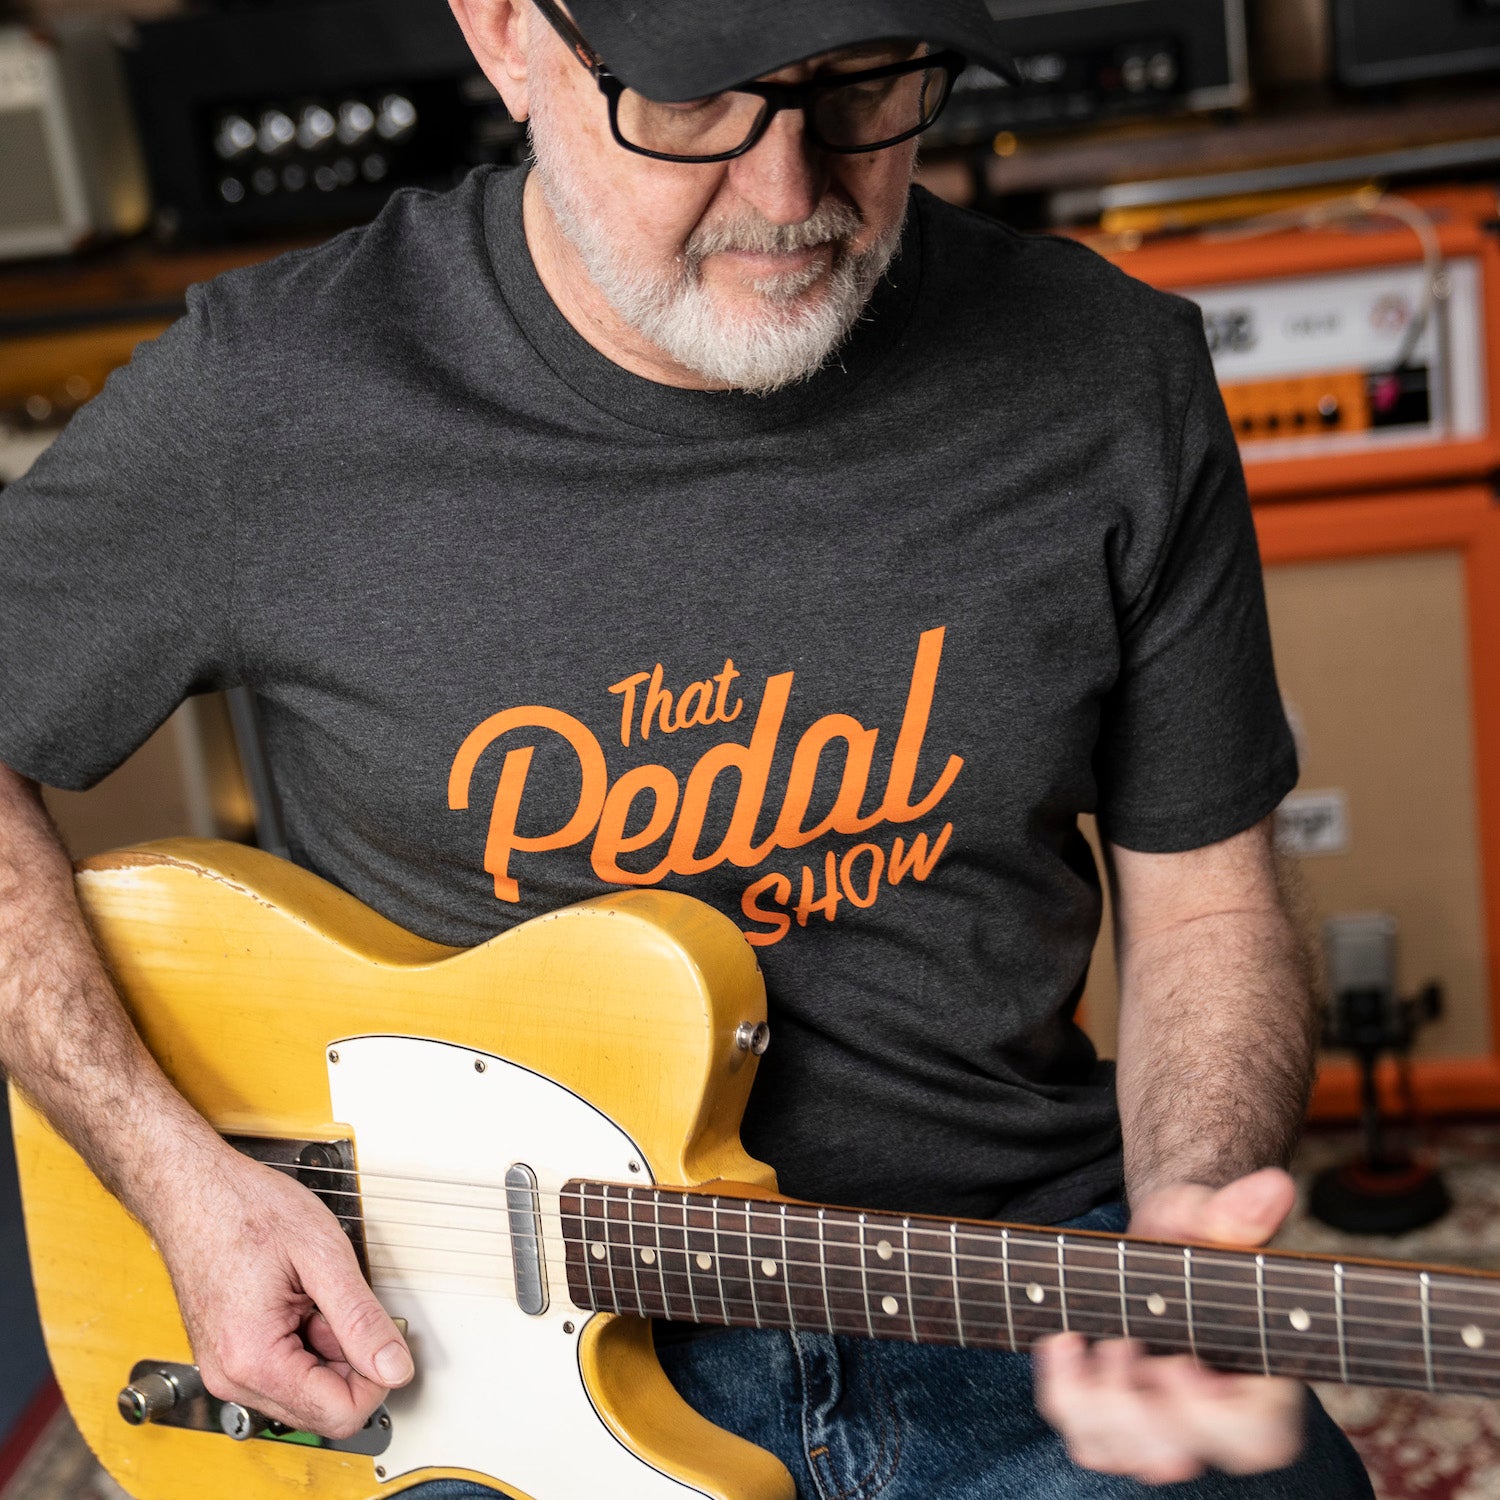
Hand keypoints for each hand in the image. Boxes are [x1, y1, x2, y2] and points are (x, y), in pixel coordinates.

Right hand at [149, 1149, 413, 1438]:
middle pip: (323, 1409)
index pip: (339, 1414)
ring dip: (329, 1351)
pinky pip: (283, 1373)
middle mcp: (232, 1379)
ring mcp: (227, 1370)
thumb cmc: (244, 1208)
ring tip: (318, 1296)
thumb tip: (396, 1367)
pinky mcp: (229, 1358)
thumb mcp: (322, 1255)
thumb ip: (362, 1318)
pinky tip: (302, 1299)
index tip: (384, 1336)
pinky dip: (306, 1343)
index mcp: (254, 1360)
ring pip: (305, 1393)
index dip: (377, 1377)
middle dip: (352, 1363)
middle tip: (345, 1305)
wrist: (193, 1189)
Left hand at [1033, 1168, 1304, 1485]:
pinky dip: (1064, 1395)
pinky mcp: (1119, 1419)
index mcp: (1260, 1377)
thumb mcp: (1211, 1216)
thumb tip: (1275, 1186)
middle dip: (1129, 1405)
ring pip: (1122, 1451)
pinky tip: (1059, 1342)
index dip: (1212, 1415)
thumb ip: (1238, 1211)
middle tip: (1117, 1342)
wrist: (1161, 1242)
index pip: (1257, 1435)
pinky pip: (1088, 1437)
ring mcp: (1164, 1426)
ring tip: (1076, 1339)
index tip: (1177, 1364)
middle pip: (1176, 1454)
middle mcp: (1214, 1417)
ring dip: (1087, 1403)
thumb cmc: (1197, 1233)